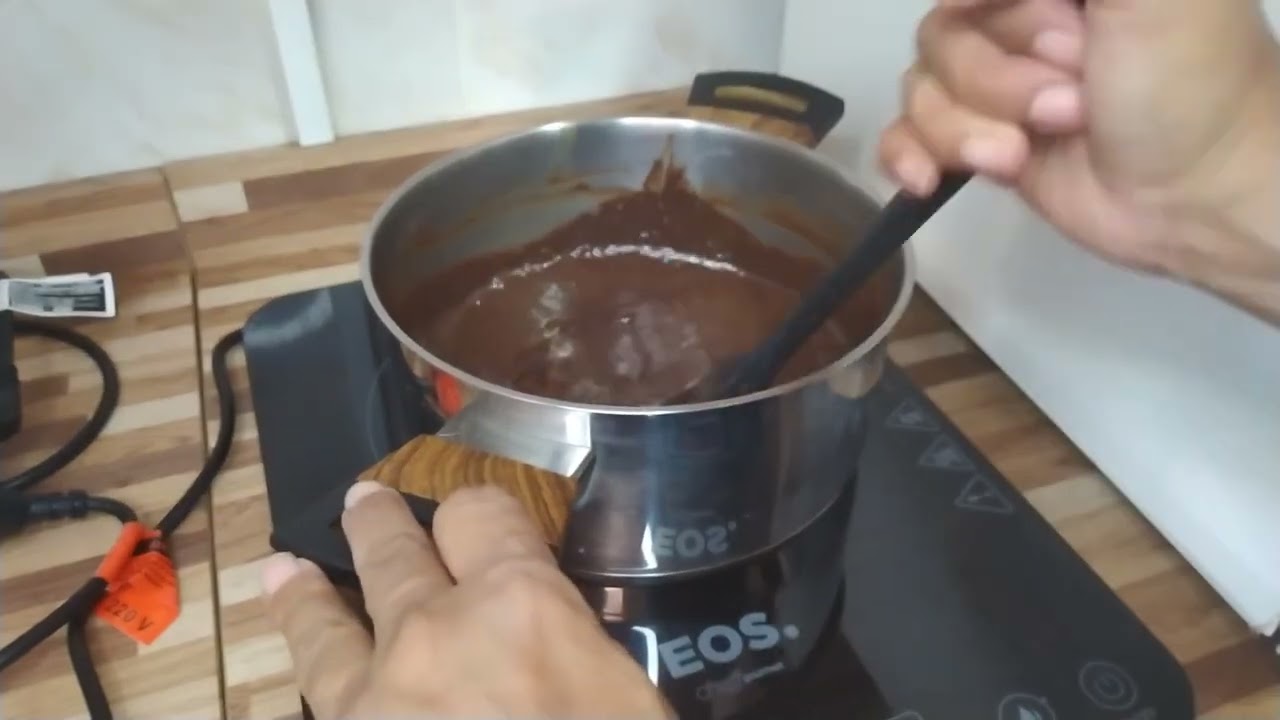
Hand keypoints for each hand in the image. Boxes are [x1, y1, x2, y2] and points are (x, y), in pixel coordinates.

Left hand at [259, 482, 671, 718]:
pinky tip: (300, 693)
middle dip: (378, 525)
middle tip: (364, 506)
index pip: (482, 513)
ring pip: (324, 629)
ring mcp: (370, 701)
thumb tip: (553, 651)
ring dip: (307, 599)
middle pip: (392, 552)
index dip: (476, 508)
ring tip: (284, 577)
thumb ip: (577, 656)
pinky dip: (307, 690)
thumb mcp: (625, 703)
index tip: (470, 513)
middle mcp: (431, 632)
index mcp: (521, 606)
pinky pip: (312, 705)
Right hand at [880, 0, 1279, 318]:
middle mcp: (1025, 19)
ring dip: (966, 131)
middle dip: (995, 82)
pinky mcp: (980, 144)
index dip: (998, 14)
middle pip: (942, 33)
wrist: (1196, 199)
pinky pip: (905, 136)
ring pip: (921, 89)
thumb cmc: (1186, 82)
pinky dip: (910, 156)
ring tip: (1023, 155)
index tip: (1068, 44)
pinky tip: (929, 180)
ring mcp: (997, 86)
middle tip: (1072, 106)